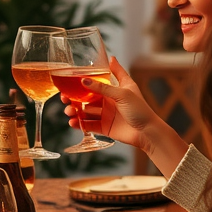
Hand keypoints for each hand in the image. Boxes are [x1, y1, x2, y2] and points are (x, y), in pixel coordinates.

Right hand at [62, 57, 188, 176]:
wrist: (148, 132)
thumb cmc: (141, 109)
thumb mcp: (122, 93)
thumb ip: (102, 87)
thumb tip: (84, 79)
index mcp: (114, 88)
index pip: (96, 81)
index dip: (83, 79)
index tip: (70, 79)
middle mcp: (108, 100)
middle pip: (86, 97)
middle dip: (74, 97)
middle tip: (64, 98)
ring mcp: (106, 114)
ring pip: (85, 111)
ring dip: (75, 111)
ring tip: (69, 112)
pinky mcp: (104, 127)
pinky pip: (89, 124)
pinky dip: (79, 124)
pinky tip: (73, 123)